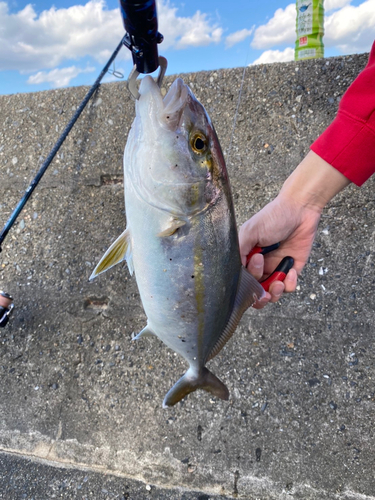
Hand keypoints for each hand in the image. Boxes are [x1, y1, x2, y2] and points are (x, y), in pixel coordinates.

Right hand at [240, 194, 320, 308]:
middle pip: (255, 291)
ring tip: (278, 283)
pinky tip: (291, 271)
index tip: (254, 270)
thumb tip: (234, 271)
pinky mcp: (293, 270)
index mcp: (247, 257)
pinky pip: (289, 287)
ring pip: (272, 293)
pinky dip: (290, 284)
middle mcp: (260, 266)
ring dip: (274, 293)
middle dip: (259, 296)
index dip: (247, 282)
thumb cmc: (273, 216)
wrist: (300, 209)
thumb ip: (239, 251)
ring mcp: (276, 268)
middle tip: (264, 292)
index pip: (242, 279)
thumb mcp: (250, 231)